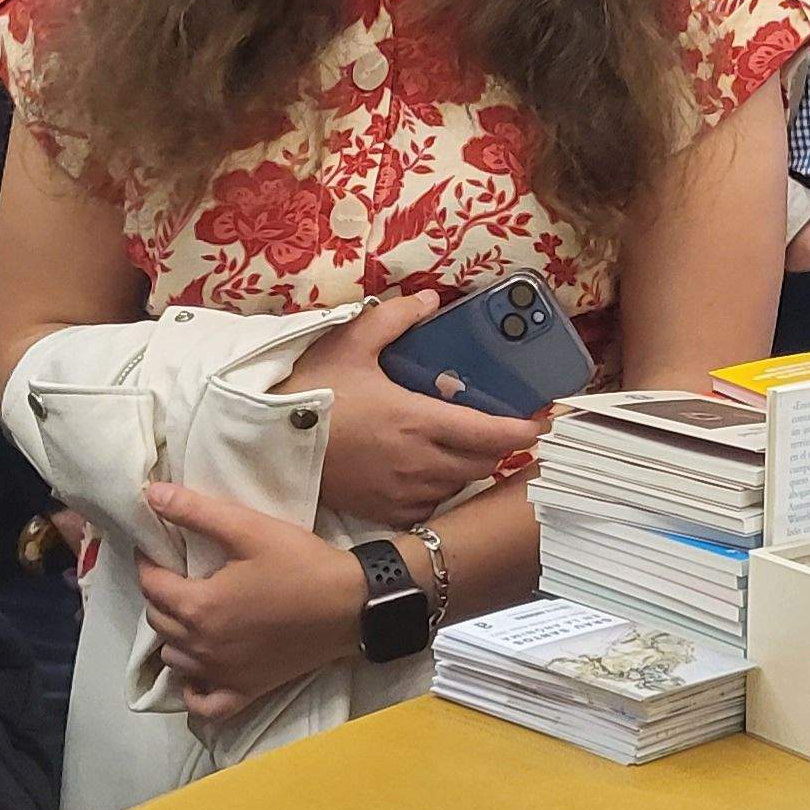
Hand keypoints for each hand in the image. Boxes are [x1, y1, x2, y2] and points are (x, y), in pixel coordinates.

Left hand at [137, 482, 371, 722]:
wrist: (352, 606)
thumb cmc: (301, 564)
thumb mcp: (250, 529)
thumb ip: (196, 512)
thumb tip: (152, 495)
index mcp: (200, 607)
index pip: (151, 585)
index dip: (147, 561)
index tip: (156, 546)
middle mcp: (203, 647)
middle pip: (158, 621)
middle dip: (159, 594)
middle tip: (176, 573)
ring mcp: (223, 674)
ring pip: (174, 658)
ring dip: (173, 635)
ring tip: (191, 612)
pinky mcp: (246, 691)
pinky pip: (203, 703)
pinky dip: (192, 690)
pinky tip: (197, 671)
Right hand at [281, 292, 546, 529]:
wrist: (267, 443)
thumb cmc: (311, 392)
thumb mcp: (351, 344)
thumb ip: (395, 318)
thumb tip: (429, 298)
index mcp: (418, 421)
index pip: (492, 434)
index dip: (525, 430)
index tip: (542, 421)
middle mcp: (419, 462)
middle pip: (483, 463)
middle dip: (497, 447)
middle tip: (499, 427)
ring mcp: (402, 492)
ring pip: (458, 486)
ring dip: (468, 468)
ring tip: (461, 446)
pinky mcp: (383, 511)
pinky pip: (429, 506)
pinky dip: (438, 489)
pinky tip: (426, 470)